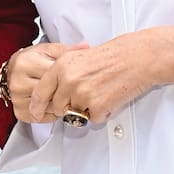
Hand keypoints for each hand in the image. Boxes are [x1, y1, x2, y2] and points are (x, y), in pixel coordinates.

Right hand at [7, 42, 88, 123]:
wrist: (14, 70)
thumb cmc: (32, 59)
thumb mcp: (48, 50)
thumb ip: (67, 50)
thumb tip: (85, 47)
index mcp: (26, 63)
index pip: (54, 75)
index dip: (69, 76)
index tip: (77, 77)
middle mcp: (18, 81)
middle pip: (52, 93)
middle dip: (65, 91)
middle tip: (72, 88)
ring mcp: (17, 98)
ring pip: (49, 107)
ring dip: (60, 103)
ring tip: (62, 94)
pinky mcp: (19, 111)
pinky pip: (43, 117)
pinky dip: (52, 113)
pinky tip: (53, 102)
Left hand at [28, 28, 173, 122]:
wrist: (137, 58)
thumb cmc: (113, 55)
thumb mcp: (79, 56)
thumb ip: (63, 73)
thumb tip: (53, 92)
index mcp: (62, 66)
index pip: (41, 91)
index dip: (37, 105)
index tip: (36, 112)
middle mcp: (68, 80)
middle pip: (58, 107)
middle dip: (69, 106)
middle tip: (87, 93)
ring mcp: (82, 95)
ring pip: (76, 114)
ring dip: (87, 108)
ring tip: (101, 90)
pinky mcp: (96, 107)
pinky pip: (93, 118)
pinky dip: (102, 112)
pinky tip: (110, 96)